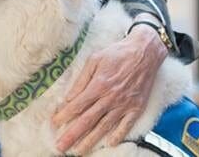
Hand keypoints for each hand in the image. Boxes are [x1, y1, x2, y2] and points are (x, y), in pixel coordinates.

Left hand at [51, 24, 166, 154]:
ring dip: (90, 140)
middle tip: (60, 146)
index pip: (78, 105)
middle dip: (73, 134)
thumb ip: (82, 79)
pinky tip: (109, 144)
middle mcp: (110, 98)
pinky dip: (118, 136)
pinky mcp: (136, 108)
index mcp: (98, 85)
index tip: (54, 124)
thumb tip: (69, 97)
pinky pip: (126, 126)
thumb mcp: (95, 59)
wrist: (144, 52)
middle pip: (88, 120)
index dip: (64, 115)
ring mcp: (124, 105)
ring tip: (79, 151)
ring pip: (104, 127)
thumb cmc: (117, 53)